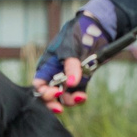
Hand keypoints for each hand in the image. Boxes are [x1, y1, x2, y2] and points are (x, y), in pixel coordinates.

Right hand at [30, 0, 118, 116]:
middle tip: (60, 108)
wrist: (97, 28)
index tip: (56, 92)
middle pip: (48, 95)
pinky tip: (83, 97)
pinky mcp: (81, 80)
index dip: (44, 92)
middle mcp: (55, 74)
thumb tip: (71, 84)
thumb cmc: (77, 34)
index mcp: (47, 65)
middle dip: (52, 103)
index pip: (39, 84)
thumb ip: (70, 66)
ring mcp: (68, 78)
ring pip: (63, 98)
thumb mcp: (71, 48)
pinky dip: (79, 98)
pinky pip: (77, 94)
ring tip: (80, 98)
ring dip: (69, 101)